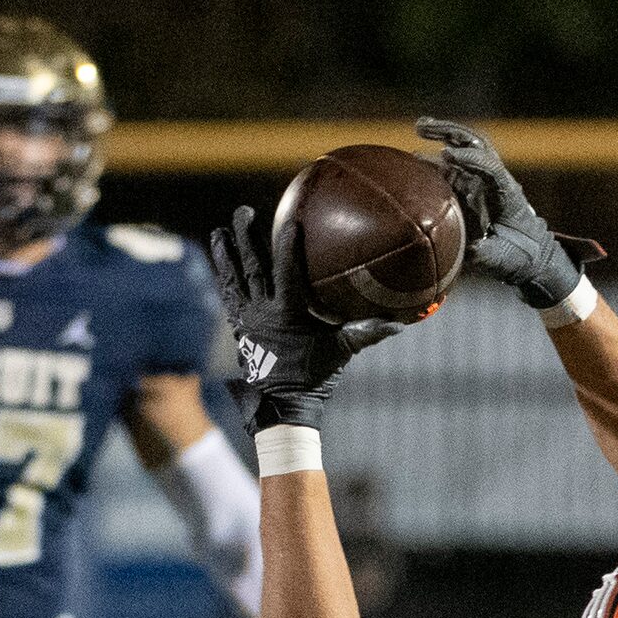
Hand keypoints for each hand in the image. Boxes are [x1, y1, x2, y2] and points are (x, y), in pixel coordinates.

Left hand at [206, 205, 401, 434]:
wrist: (280, 404)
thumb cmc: (314, 377)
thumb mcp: (341, 353)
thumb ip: (365, 334)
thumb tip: (398, 324)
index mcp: (288, 314)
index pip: (286, 273)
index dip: (287, 246)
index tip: (289, 221)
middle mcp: (263, 312)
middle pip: (252, 267)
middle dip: (247, 238)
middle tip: (244, 213)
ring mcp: (247, 319)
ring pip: (234, 279)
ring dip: (226, 254)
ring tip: (220, 231)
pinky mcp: (239, 327)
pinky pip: (229, 295)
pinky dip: (224, 276)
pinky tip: (219, 262)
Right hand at [416, 117, 593, 308]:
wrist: (528, 253)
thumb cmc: (518, 255)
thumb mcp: (504, 258)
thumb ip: (488, 253)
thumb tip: (471, 250)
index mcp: (506, 192)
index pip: (490, 167)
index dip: (470, 159)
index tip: (447, 155)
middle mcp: (493, 179)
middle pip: (474, 144)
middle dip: (450, 132)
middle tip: (423, 128)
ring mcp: (480, 180)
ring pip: (461, 147)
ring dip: (441, 134)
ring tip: (419, 127)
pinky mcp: (468, 185)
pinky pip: (450, 165)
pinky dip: (433, 155)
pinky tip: (414, 155)